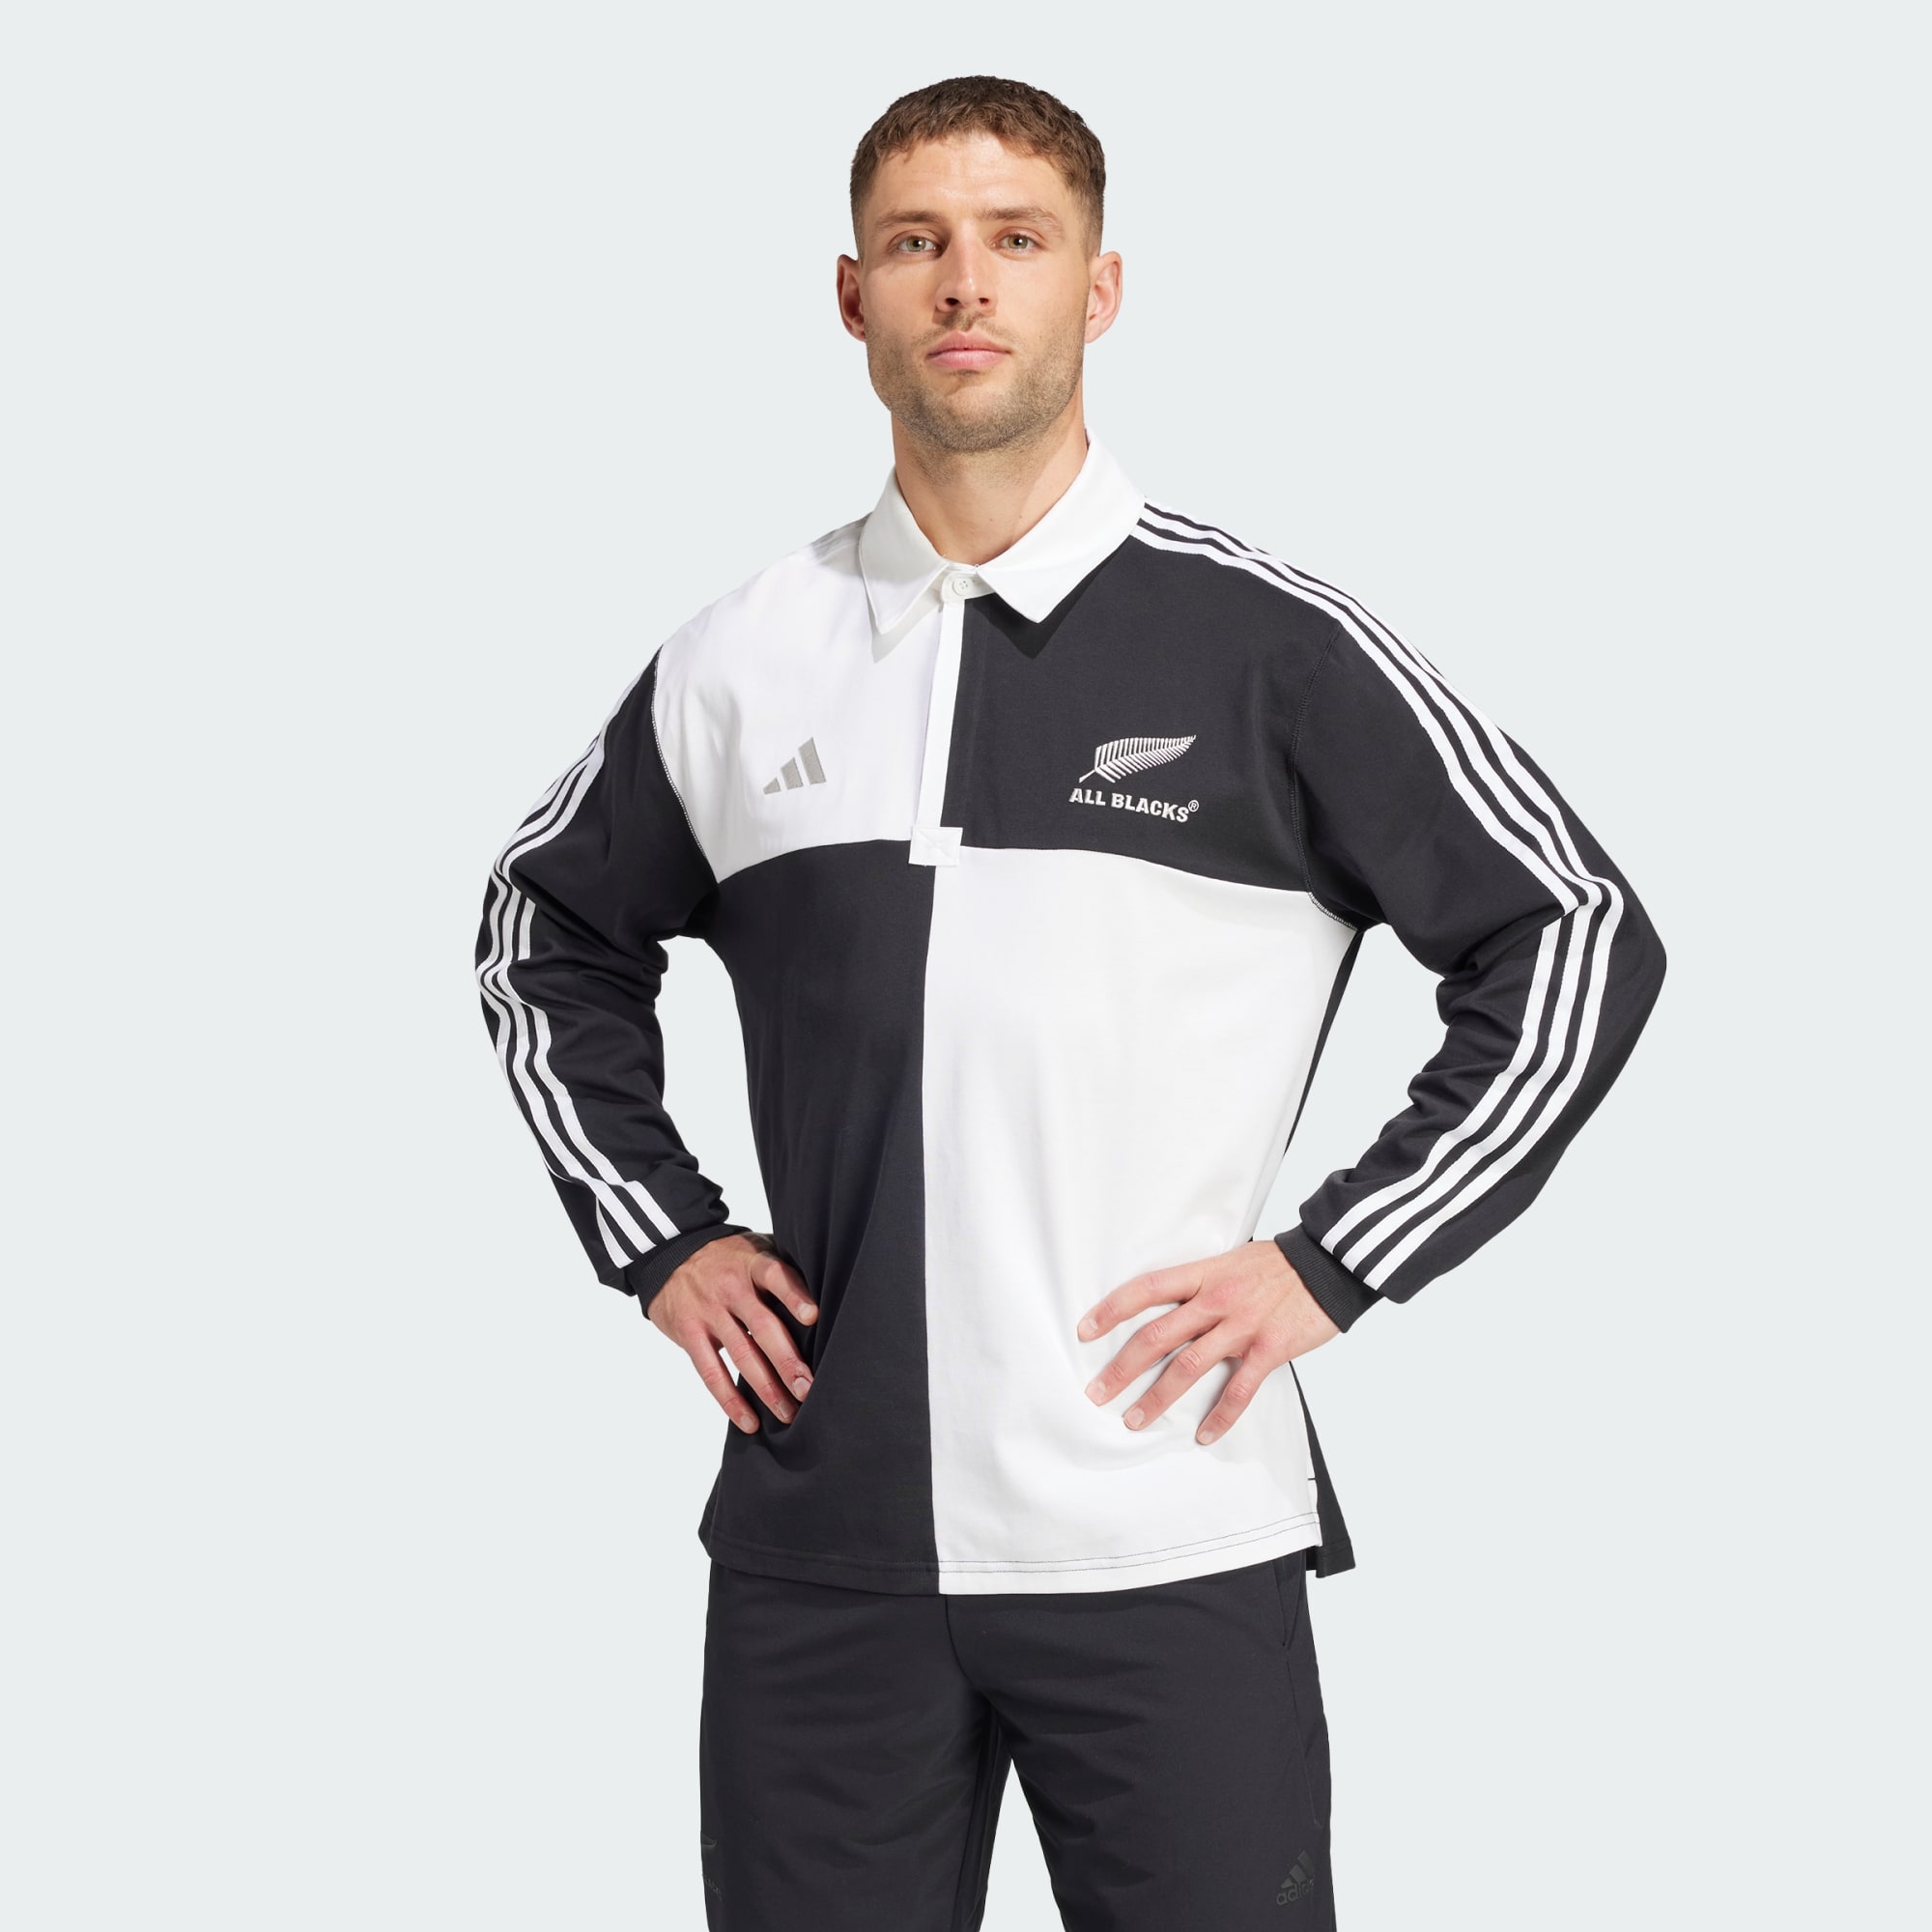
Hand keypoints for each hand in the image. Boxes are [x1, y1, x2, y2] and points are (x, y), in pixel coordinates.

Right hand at [647, 1231, 818, 1432]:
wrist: (670, 1253)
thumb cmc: (727, 1258)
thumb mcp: (754, 1249)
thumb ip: (783, 1270)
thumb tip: (830, 1296)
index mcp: (753, 1264)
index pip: (776, 1276)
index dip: (795, 1295)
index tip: (814, 1317)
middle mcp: (732, 1288)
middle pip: (763, 1327)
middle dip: (787, 1361)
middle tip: (808, 1390)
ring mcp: (709, 1312)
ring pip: (741, 1355)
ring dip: (766, 1388)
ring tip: (788, 1413)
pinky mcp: (690, 1333)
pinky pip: (711, 1372)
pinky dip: (730, 1400)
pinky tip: (749, 1421)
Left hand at [1076, 1239, 1338, 1445]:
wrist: (1328, 1265)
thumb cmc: (1278, 1263)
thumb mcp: (1230, 1261)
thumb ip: (1201, 1282)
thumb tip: (1170, 1302)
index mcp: (1203, 1275)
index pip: (1145, 1290)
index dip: (1111, 1310)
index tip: (1085, 1331)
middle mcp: (1216, 1300)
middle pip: (1156, 1336)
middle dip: (1122, 1368)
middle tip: (1097, 1392)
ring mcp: (1242, 1326)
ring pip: (1188, 1367)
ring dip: (1157, 1398)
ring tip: (1134, 1420)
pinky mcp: (1269, 1349)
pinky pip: (1239, 1390)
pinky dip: (1220, 1416)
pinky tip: (1203, 1434)